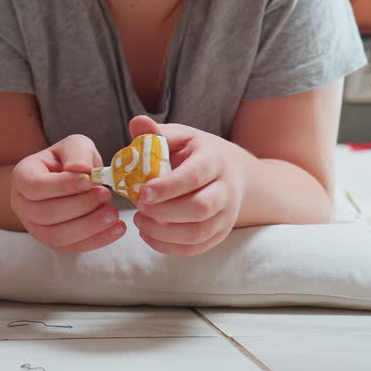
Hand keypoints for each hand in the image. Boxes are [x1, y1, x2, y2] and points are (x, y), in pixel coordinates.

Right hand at [10, 134, 125, 251]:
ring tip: (112, 214)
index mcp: (23, 176)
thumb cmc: (69, 160)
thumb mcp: (74, 146)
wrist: (69, 179)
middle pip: (45, 214)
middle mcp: (21, 204)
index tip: (89, 181)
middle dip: (80, 206)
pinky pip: (70, 248)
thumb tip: (80, 169)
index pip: (34, 186)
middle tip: (105, 195)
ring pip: (56, 236)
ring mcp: (33, 226)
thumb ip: (77, 152)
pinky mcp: (50, 241)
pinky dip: (96, 241)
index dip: (61, 186)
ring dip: (88, 227)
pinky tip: (116, 229)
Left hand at [128, 116, 247, 255]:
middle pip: (199, 208)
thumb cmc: (198, 152)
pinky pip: (197, 248)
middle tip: (137, 206)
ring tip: (139, 221)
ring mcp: (225, 215)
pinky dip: (169, 247)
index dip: (168, 187)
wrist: (233, 172)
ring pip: (198, 233)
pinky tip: (148, 235)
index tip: (143, 192)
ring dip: (163, 232)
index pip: (194, 176)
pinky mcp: (220, 233)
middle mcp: (225, 189)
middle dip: (163, 211)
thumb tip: (137, 122)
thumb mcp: (181, 136)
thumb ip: (157, 133)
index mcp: (213, 160)